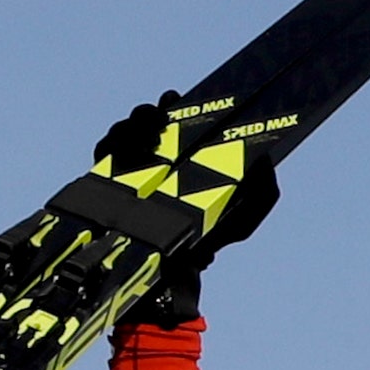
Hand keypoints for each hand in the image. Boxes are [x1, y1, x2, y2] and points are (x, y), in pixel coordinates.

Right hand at [97, 91, 279, 327]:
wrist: (174, 272)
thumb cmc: (209, 242)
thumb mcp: (243, 221)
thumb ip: (263, 196)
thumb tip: (267, 163)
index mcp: (183, 160)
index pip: (175, 124)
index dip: (172, 106)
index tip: (176, 97)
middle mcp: (153, 160)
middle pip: (145, 123)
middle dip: (150, 111)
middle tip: (161, 111)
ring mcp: (127, 170)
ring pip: (122, 133)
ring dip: (132, 123)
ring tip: (148, 127)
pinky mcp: (105, 183)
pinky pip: (102, 153)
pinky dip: (111, 143)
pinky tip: (127, 146)